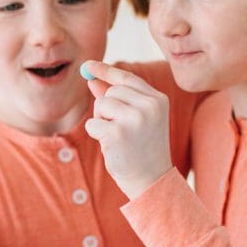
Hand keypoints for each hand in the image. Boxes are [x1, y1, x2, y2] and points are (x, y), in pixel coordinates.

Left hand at [82, 60, 172, 199]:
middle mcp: (149, 106)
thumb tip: (93, 80)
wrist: (151, 180)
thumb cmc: (142, 149)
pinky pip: (93, 124)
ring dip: (102, 121)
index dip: (106, 70)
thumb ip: (118, 98)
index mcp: (158, 100)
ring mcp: (134, 119)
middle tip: (120, 129)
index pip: (127, 78)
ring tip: (118, 138)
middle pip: (112, 91)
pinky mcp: (117, 133)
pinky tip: (112, 147)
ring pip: (101, 105)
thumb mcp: (136, 119)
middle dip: (107, 108)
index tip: (87, 65)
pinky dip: (97, 135)